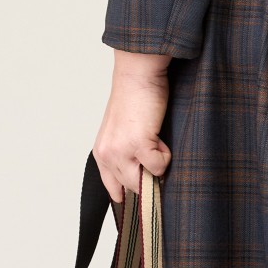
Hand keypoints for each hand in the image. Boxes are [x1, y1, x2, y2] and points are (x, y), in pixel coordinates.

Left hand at [93, 50, 173, 202]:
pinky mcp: (137, 145)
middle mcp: (107, 155)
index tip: (144, 192)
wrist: (138, 74)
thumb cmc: (135, 98)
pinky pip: (158, 167)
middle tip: (155, 152)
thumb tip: (148, 179)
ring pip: (145, 181)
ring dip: (157, 166)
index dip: (129, 192)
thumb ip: (128, 155)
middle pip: (133, 188)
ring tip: (156, 142)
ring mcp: (120, 151)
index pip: (112, 189)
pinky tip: (159, 136)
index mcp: (101, 152)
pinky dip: (165, 155)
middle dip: (149, 177)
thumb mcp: (122, 132)